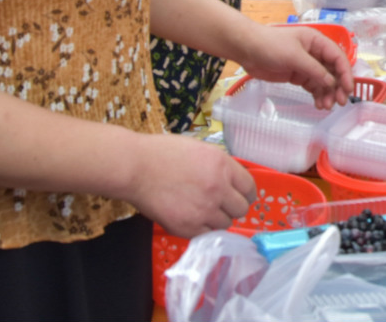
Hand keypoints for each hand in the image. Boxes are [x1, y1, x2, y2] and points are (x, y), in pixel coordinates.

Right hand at [123, 133, 254, 237]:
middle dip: (232, 208)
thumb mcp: (201, 150)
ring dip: (217, 219)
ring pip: (226, 224)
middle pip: (241, 209)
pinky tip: (190, 218)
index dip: (246, 194)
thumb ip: (220, 167)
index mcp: (223, 166)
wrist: (136, 168)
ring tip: (201, 211)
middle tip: (221, 206)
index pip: (249, 187)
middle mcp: (218, 188)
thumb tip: (231, 182)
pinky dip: (202, 230)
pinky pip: (206, 235)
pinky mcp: (187, 227)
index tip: (241, 197)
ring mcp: (204, 210)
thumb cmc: (163, 153)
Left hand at [242, 24, 354, 108]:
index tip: (348, 89)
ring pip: (324, 81)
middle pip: (333, 71)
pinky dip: (317, 95)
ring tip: (325, 106)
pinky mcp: (297, 75)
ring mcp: (306, 65)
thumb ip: (314, 69)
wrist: (246, 49)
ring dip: (327, 93)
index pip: (338, 57)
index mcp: (317, 42)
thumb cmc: (270, 45)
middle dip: (337, 86)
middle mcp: (315, 53)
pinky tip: (319, 104)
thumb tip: (332, 82)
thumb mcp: (294, 56)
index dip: (345, 73)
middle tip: (339, 102)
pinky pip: (313, 86)